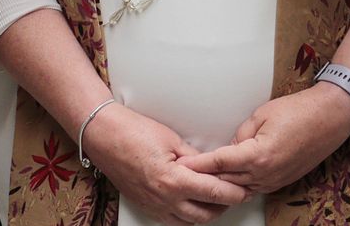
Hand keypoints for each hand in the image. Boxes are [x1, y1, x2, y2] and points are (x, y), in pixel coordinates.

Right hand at [81, 103, 248, 224]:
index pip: (215, 193)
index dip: (234, 192)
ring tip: (217, 198)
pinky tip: (193, 203)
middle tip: (236, 192)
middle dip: (225, 205)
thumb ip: (195, 158)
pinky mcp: (146, 207)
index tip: (245, 189)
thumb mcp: (173, 140)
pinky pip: (173, 221)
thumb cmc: (133, 132)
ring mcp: (153, 206)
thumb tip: (212, 166)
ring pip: (191, 222)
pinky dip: (188, 216)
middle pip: (206, 214)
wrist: (104, 136)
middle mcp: (164, 199)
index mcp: (173, 180)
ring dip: (207, 212)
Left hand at [177, 85, 349, 194]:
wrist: (330, 117)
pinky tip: (229, 180)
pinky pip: (254, 187)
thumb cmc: (299, 111)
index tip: (181, 167)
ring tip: (203, 177)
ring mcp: (275, 180)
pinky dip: (240, 184)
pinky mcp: (282, 181)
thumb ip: (241, 134)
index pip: (219, 163)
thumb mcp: (261, 114)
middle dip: (205, 177)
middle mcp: (266, 173)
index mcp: (258, 155)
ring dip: (222, 183)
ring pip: (240, 188)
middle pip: (226, 180)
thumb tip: (230, 147)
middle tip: (185, 173)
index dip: (198, 165)